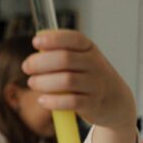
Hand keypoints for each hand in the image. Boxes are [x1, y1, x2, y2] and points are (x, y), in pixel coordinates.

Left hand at [22, 30, 136, 130]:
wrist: (116, 101)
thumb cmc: (89, 76)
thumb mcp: (82, 59)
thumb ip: (61, 52)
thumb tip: (37, 47)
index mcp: (90, 49)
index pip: (73, 38)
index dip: (53, 39)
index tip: (35, 41)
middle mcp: (95, 64)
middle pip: (65, 59)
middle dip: (41, 62)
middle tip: (26, 67)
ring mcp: (95, 84)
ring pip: (66, 81)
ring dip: (44, 82)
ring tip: (32, 83)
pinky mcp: (93, 104)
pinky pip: (71, 102)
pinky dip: (53, 101)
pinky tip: (42, 100)